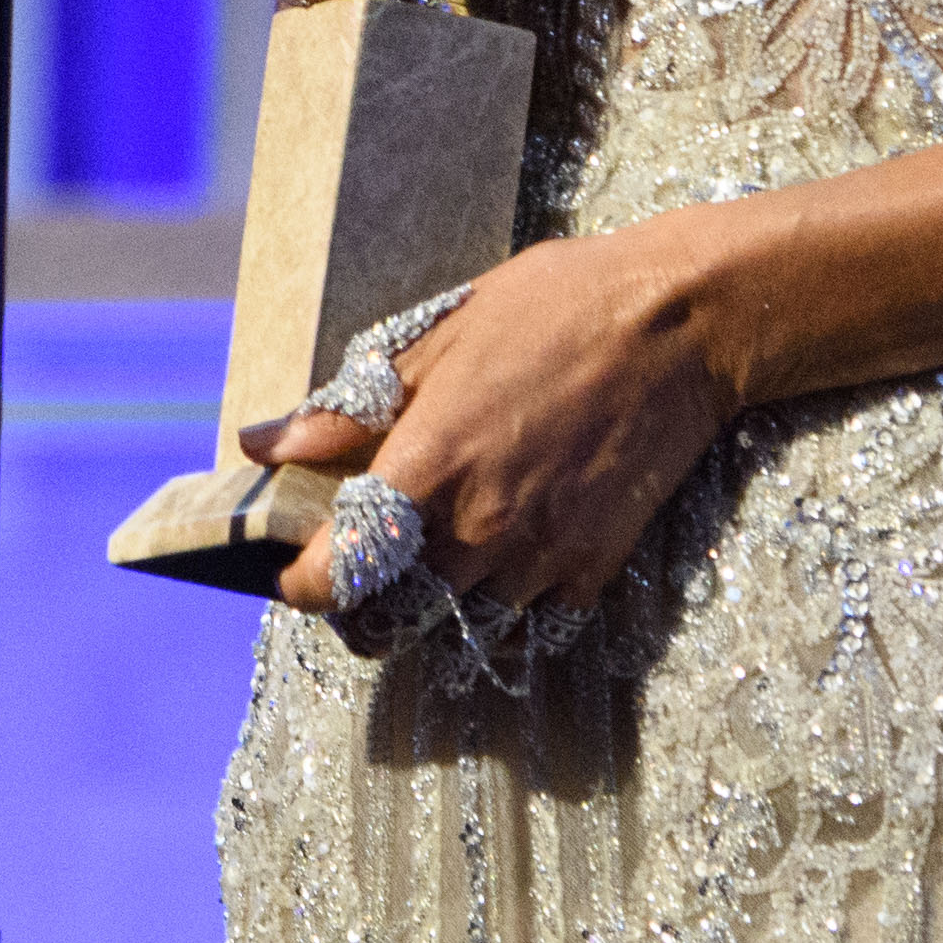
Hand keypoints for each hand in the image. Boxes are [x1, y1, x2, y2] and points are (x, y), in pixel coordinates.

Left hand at [258, 225, 741, 618]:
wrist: (681, 323)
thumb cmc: (555, 308)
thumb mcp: (438, 334)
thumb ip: (346, 408)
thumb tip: (261, 444)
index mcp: (429, 464)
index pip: (338, 573)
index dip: (301, 584)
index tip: (293, 569)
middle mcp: (479, 527)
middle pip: (387, 623)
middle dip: (355, 612)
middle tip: (352, 579)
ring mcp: (540, 556)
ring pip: (456, 634)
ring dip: (427, 618)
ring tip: (420, 579)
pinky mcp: (592, 568)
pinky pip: (529, 629)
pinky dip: (499, 618)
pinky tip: (492, 578)